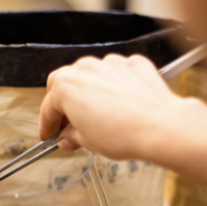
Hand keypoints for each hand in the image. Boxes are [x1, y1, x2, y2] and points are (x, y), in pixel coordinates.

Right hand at [40, 54, 178, 159]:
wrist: (159, 126)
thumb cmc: (123, 133)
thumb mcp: (87, 141)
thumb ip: (72, 136)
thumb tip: (69, 137)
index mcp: (65, 86)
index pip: (48, 108)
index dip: (47, 125)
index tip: (49, 134)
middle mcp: (85, 69)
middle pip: (65, 84)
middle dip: (64, 103)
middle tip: (69, 124)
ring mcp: (110, 63)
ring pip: (91, 75)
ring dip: (90, 92)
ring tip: (98, 115)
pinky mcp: (133, 65)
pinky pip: (117, 74)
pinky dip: (115, 86)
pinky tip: (120, 104)